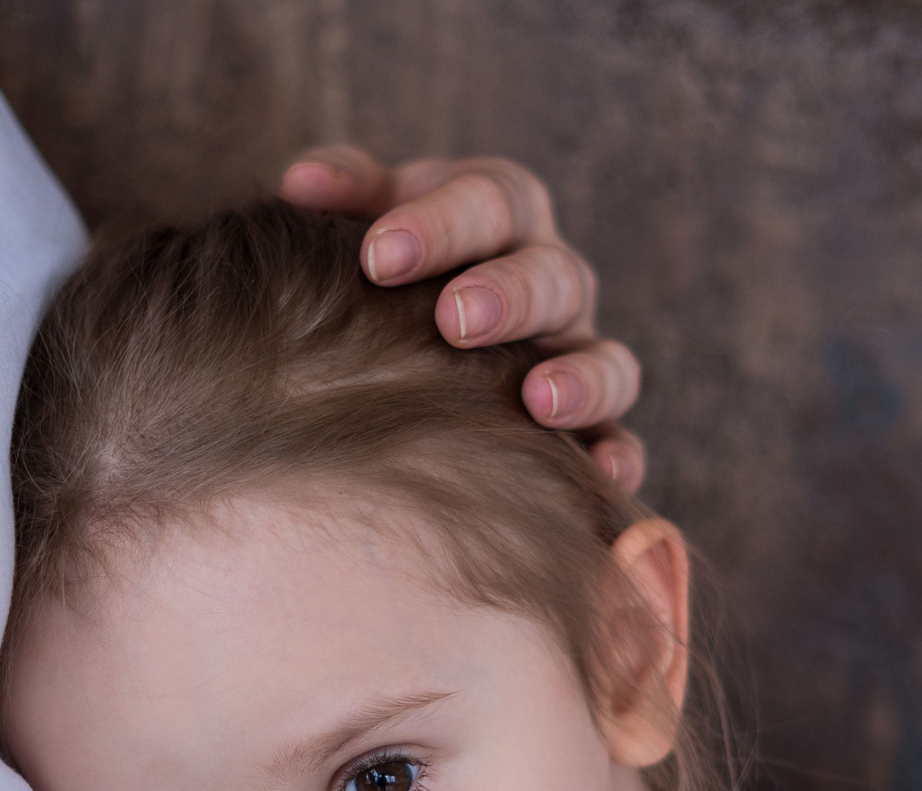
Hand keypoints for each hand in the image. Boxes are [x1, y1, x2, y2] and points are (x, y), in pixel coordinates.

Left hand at [281, 149, 646, 491]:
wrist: (410, 329)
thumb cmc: (389, 266)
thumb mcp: (372, 215)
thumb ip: (346, 191)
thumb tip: (302, 182)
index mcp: (502, 216)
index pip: (489, 200)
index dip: (440, 224)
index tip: (378, 256)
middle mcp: (552, 280)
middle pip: (552, 277)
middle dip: (508, 296)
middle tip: (454, 320)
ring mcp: (577, 354)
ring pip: (607, 359)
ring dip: (581, 379)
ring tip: (539, 400)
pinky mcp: (591, 424)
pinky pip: (619, 440)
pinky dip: (617, 457)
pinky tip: (601, 476)